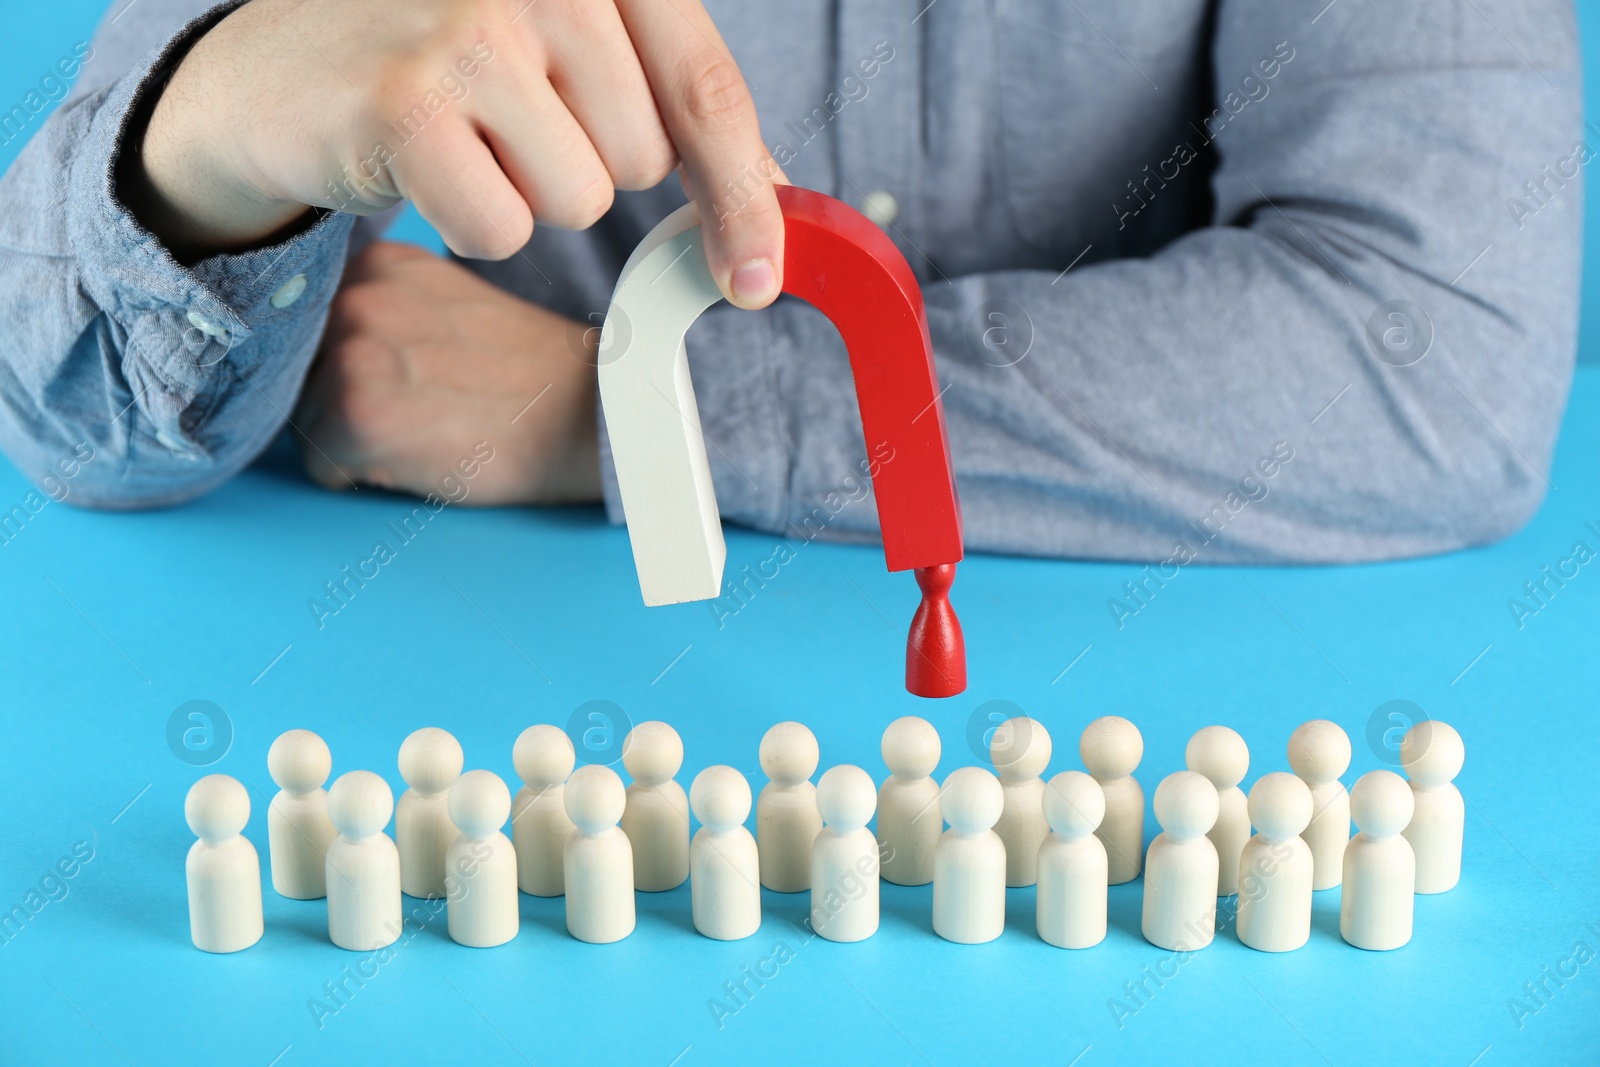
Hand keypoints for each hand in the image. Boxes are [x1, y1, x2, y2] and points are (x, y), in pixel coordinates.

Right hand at [128, 0, 783, 307]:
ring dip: (525, 194)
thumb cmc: (443, 65)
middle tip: (506, 121)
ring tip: (461, 135)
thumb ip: (669, 104)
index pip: (705, 89)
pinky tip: (420, 164)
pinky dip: (468, 223)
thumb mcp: (569, 53)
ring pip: (579, 198)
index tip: (760, 276)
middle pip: (641, 157)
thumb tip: (776, 195)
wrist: (278, 72)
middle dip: (586, 166)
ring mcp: (470, 29)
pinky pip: (502, 229)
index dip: (744, 195)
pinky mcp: (407, 102)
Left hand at [295, 240, 601, 504]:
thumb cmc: (529, 377)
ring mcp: (353, 351)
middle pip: (305, 377)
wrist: (589, 413)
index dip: (360, 369)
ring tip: (431, 430)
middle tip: (430, 409)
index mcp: (378, 264)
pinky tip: (427, 455)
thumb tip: (318, 350)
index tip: (415, 379)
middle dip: (352, 405)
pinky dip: (366, 478)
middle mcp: (356, 294)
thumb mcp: (448, 306)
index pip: (316, 333)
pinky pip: (324, 469)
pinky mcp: (358, 413)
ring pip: (309, 423)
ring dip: (358, 443)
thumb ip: (385, 312)